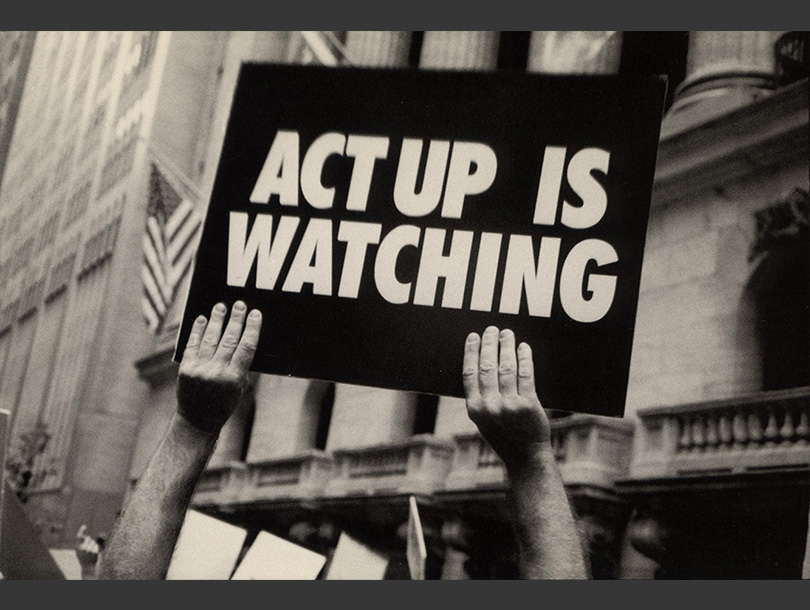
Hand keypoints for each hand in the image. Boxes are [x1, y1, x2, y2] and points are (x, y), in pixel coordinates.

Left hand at [176, 301, 261, 434]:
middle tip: (240, 305)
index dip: (252, 328)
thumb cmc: (223, 405)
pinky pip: (192, 344)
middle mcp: (217, 372)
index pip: (246, 347)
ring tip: (221, 307)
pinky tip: (202, 319)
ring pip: (210, 338)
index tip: (255, 314)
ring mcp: (199, 369)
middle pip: (229, 339)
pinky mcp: (185, 368)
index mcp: (235, 378)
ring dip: (216, 320)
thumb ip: (242, 366)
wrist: (197, 421)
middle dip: (235, 319)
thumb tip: (246, 339)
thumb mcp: (240, 388)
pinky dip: (198, 330)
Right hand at [462, 326, 551, 471]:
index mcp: (475, 409)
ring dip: (506, 347)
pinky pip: (526, 375)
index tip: (473, 337)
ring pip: (506, 368)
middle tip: (491, 329)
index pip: (470, 373)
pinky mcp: (528, 404)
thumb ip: (481, 398)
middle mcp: (490, 406)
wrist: (526, 457)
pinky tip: (523, 348)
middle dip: (489, 344)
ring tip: (507, 334)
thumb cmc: (505, 437)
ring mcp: (510, 405)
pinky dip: (524, 358)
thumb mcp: (484, 421)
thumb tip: (482, 365)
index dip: (471, 352)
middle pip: (487, 366)